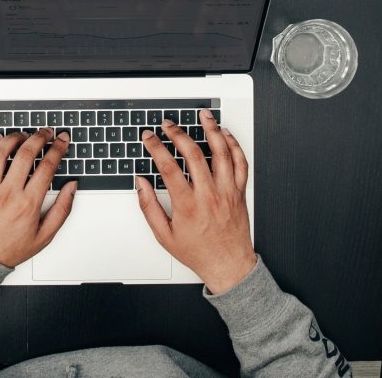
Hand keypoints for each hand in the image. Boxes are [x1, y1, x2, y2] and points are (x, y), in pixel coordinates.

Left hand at [0, 128, 75, 266]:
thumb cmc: (9, 248)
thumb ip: (62, 210)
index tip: (62, 140)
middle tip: (46, 133)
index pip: (47, 166)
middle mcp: (7, 193)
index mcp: (27, 204)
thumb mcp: (44, 236)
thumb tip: (71, 187)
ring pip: (0, 151)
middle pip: (26, 153)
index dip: (58, 148)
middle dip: (40, 137)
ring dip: (14, 137)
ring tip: (23, 135)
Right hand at [136, 110, 255, 292]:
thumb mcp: (164, 235)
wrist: (228, 265)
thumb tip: (141, 184)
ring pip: (221, 153)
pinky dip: (234, 146)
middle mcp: (209, 195)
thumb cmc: (198, 252)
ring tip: (203, 116)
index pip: (168, 166)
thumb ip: (149, 207)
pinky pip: (240, 164)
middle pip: (193, 153)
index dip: (156, 147)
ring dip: (211, 130)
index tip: (149, 137)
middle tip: (169, 124)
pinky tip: (225, 135)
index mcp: (188, 204)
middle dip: (178, 133)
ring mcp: (227, 192)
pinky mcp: (239, 192)